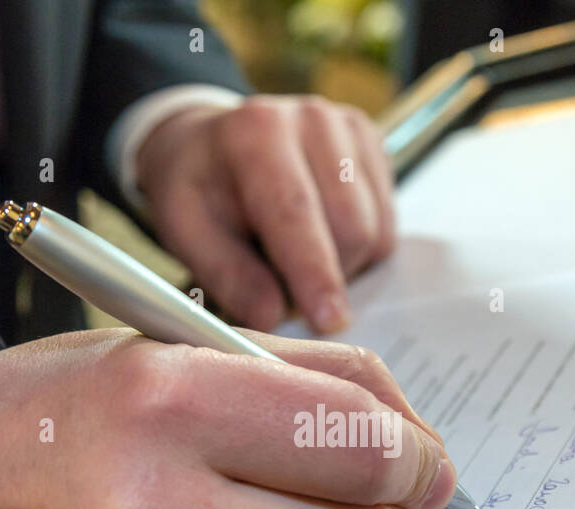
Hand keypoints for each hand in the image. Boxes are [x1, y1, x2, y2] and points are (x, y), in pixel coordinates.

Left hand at [136, 94, 395, 333]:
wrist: (214, 145)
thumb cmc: (200, 189)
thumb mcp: (186, 232)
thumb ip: (228, 275)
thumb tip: (273, 316)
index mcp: (257, 132)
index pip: (297, 212)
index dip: (315, 273)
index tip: (328, 322)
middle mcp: (313, 120)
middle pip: (351, 227)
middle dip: (327, 278)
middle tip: (287, 292)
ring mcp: (350, 128)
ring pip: (376, 231)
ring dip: (344, 267)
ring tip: (299, 261)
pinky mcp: (374, 145)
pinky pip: (388, 224)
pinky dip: (359, 250)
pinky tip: (323, 240)